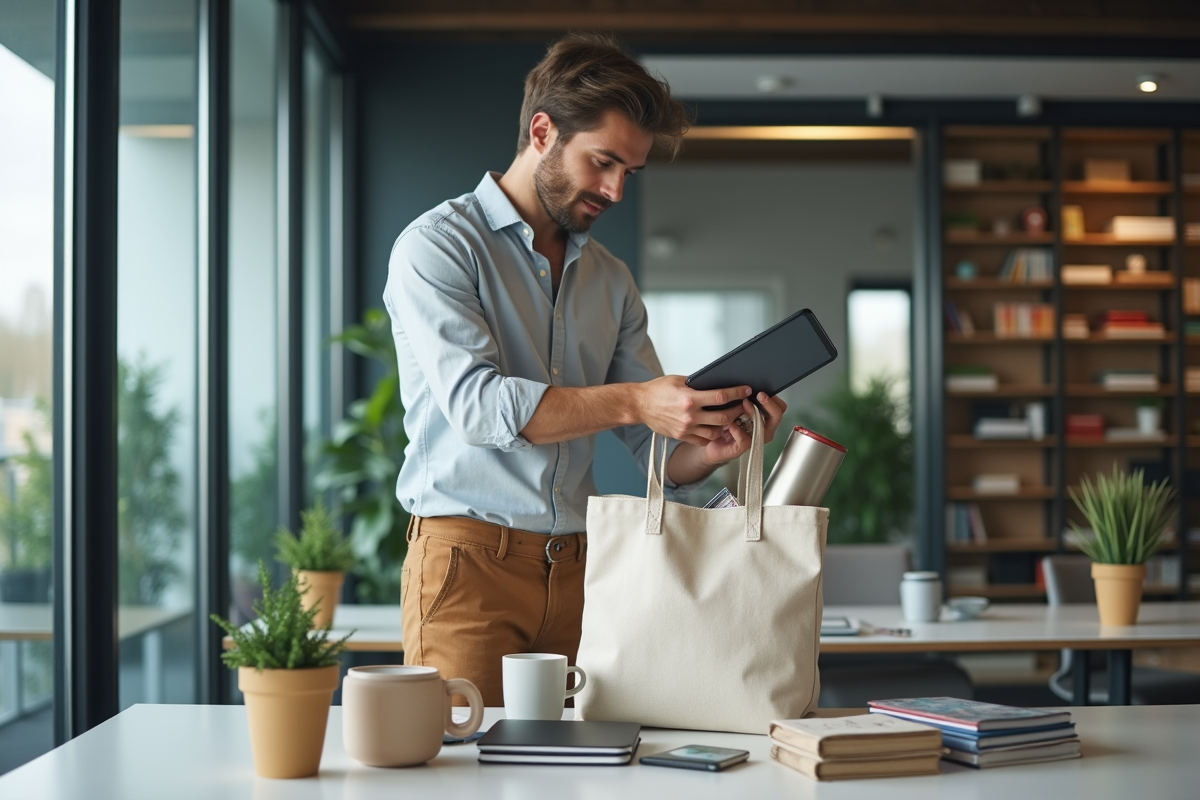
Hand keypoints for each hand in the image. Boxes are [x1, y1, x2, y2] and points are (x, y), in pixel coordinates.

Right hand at [634, 375, 750, 446]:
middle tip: (743, 406)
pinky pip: (703, 440)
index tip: (746, 390)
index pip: (720, 397)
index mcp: (689, 398)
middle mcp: (689, 415)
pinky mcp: (681, 436)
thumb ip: (698, 384)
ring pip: (716, 432)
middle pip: (723, 417)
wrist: (639, 405)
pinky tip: (715, 427)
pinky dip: (711, 434)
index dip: (737, 393)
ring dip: (726, 426)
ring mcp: (686, 428)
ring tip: (731, 418)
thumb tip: (717, 384)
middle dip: (737, 412)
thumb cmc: (657, 391)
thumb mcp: (679, 381)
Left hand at [699, 391, 788, 466]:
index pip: (780, 408)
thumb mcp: (735, 406)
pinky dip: (738, 431)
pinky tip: (731, 424)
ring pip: (763, 428)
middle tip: (759, 395)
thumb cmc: (724, 422)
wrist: (708, 440)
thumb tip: (747, 386)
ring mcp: (753, 439)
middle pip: (776, 417)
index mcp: (764, 419)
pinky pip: (745, 440)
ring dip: (754, 413)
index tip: (763, 391)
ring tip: (744, 404)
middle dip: (769, 404)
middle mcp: (762, 429)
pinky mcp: (741, 448)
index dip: (774, 400)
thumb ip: (744, 398)